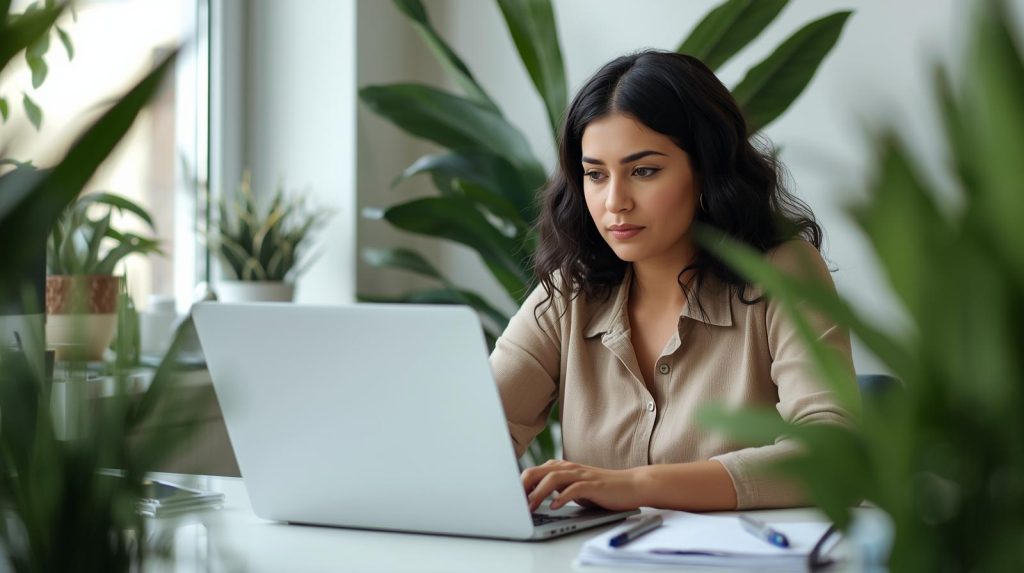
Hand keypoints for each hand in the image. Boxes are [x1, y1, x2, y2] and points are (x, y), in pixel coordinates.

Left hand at [521, 459, 644, 511]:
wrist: (630, 486)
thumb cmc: (601, 489)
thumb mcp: (573, 487)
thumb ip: (556, 488)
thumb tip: (533, 497)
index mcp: (562, 468)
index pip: (534, 472)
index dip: (520, 485)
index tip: (510, 498)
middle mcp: (569, 468)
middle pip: (538, 471)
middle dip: (524, 486)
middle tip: (514, 503)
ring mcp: (581, 475)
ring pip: (553, 478)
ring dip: (539, 493)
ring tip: (531, 506)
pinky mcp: (593, 485)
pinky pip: (574, 489)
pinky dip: (562, 497)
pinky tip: (554, 506)